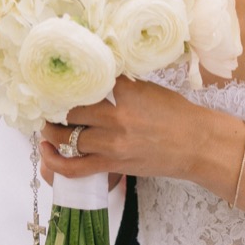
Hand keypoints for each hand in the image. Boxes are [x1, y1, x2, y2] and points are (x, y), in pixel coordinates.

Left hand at [38, 76, 227, 186]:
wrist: (197, 145)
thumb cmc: (177, 114)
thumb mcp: (148, 88)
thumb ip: (120, 85)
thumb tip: (94, 77)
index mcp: (126, 93)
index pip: (88, 80)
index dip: (71, 78)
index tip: (60, 76)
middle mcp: (116, 118)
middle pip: (71, 109)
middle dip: (57, 106)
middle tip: (50, 102)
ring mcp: (112, 144)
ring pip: (67, 137)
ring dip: (52, 130)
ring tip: (47, 123)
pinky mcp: (112, 165)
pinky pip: (74, 168)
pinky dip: (55, 161)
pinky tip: (46, 151)